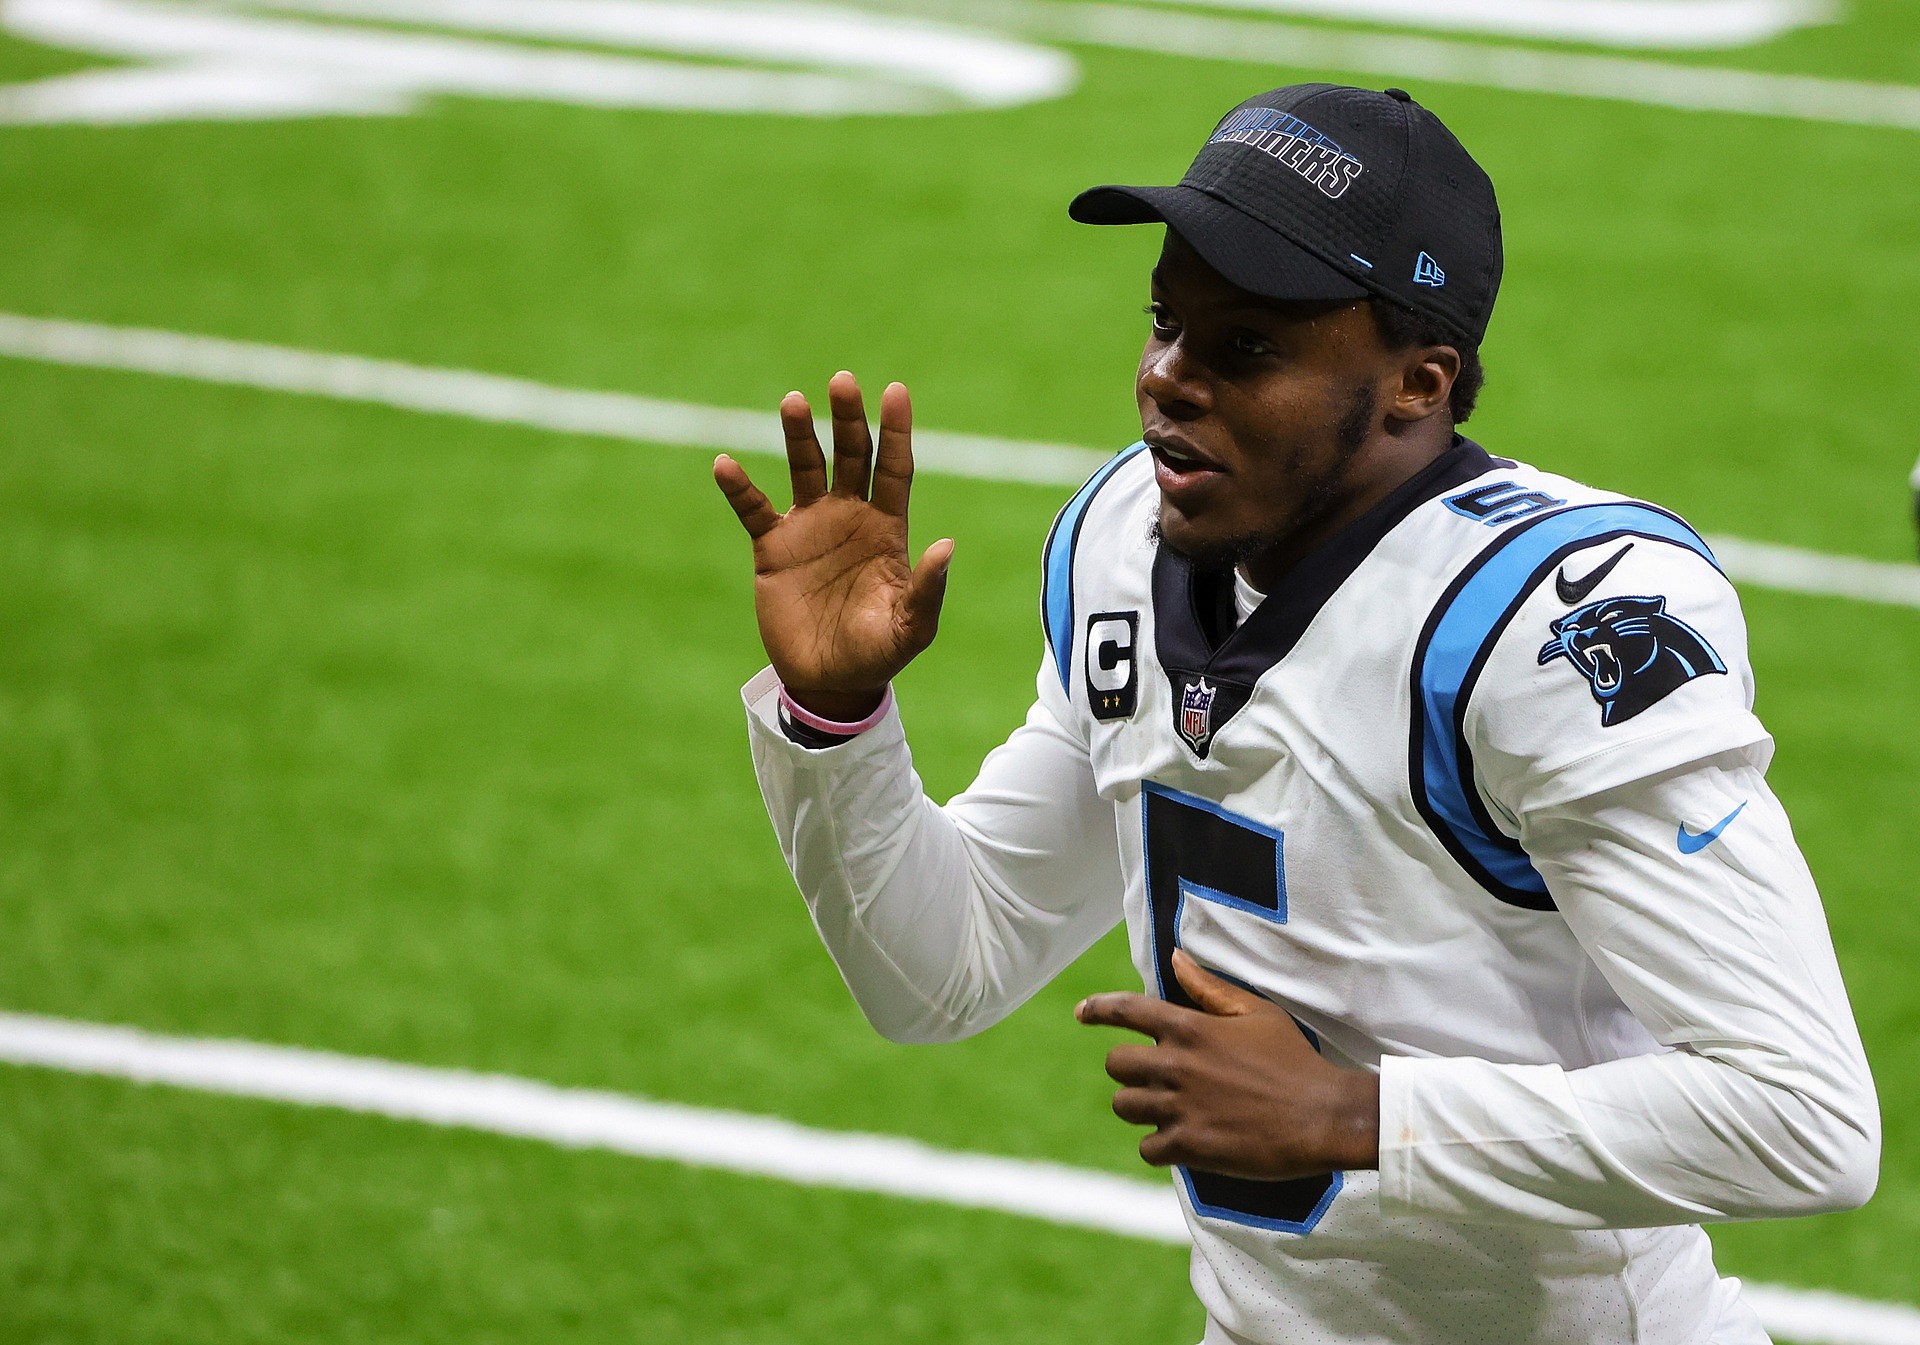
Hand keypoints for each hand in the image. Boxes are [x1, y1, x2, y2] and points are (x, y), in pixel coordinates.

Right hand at [714, 373, 952, 720]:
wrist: (829, 682)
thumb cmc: (878, 654)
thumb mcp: (912, 628)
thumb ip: (928, 589)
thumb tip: (946, 545)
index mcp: (888, 529)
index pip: (894, 469)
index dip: (896, 432)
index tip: (896, 392)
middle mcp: (850, 516)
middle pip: (851, 455)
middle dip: (848, 419)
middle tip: (843, 382)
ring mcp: (810, 527)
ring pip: (805, 468)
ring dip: (799, 435)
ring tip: (794, 401)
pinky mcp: (773, 546)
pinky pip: (753, 508)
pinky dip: (739, 487)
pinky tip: (726, 465)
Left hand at [1076, 949, 1379, 1178]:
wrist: (1322, 1117)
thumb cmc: (1293, 1061)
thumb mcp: (1256, 1013)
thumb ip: (1209, 988)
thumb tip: (1175, 958)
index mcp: (1190, 1028)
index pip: (1125, 1010)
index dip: (1098, 1009)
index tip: (1082, 1013)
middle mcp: (1176, 1065)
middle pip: (1115, 1064)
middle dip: (1129, 1069)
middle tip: (1153, 1077)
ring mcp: (1179, 1107)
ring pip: (1124, 1105)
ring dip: (1140, 1107)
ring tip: (1169, 1109)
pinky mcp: (1188, 1146)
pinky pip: (1146, 1147)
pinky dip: (1158, 1145)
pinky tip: (1181, 1140)